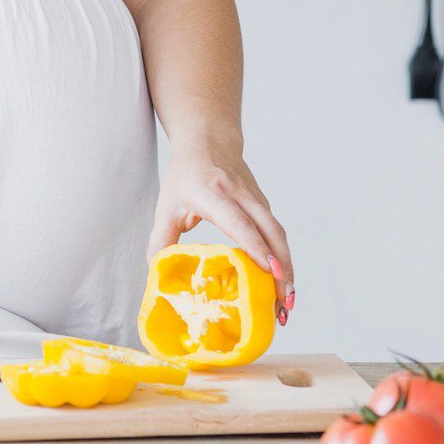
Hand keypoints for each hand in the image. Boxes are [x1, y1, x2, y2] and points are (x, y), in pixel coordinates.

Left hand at [148, 142, 294, 323]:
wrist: (207, 141)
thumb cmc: (184, 175)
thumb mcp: (166, 206)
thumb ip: (160, 240)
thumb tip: (156, 275)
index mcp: (212, 193)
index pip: (238, 221)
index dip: (255, 247)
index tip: (270, 272)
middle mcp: (240, 194)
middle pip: (270, 231)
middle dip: (281, 268)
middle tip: (283, 303)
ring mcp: (255, 198)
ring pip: (278, 234)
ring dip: (287, 268)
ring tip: (286, 303)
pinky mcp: (263, 204)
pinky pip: (277, 233)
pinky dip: (283, 258)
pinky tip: (281, 282)